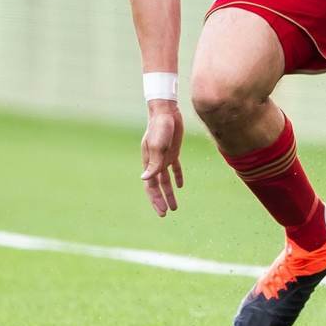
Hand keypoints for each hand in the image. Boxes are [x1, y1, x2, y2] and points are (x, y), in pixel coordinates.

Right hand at [141, 101, 184, 216]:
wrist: (166, 111)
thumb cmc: (160, 127)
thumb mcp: (158, 145)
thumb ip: (153, 162)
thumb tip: (145, 179)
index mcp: (148, 162)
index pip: (150, 186)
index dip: (155, 199)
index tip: (162, 211)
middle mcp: (155, 162)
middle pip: (157, 186)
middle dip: (160, 200)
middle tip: (166, 214)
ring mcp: (164, 157)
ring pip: (166, 179)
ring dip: (169, 192)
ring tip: (174, 206)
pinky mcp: (173, 151)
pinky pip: (174, 167)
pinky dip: (177, 177)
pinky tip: (180, 186)